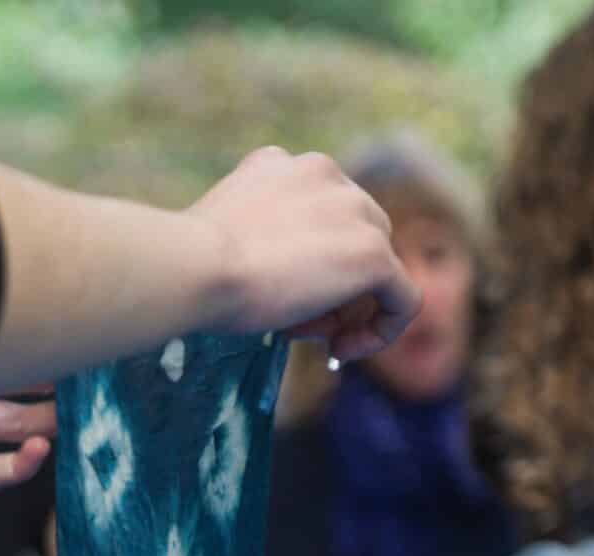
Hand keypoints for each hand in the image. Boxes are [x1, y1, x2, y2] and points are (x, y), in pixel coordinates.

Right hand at [187, 148, 419, 361]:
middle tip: (300, 327)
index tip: (283, 297)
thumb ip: (259, 244)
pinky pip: (403, 299)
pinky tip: (343, 351)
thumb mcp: (223, 239)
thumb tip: (291, 289)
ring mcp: (355, 211)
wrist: (194, 267)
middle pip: (355, 236)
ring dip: (347, 308)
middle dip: (333, 286)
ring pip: (376, 267)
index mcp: (283, 165)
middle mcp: (324, 173)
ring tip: (311, 338)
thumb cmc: (190, 265)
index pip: (318, 213)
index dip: (307, 262)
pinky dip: (382, 330)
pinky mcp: (372, 254)